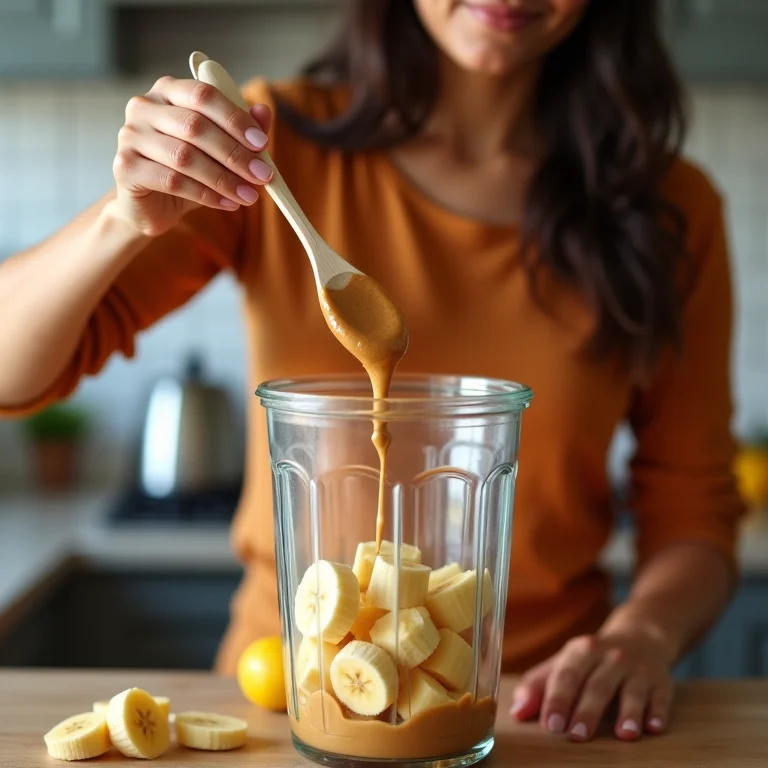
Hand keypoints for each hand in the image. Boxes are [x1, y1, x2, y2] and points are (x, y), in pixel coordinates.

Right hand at [111, 76, 274, 235]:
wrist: (151, 205)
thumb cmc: (187, 171)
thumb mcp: (218, 151)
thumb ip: (240, 130)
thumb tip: (263, 112)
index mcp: (168, 91)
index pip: (204, 94)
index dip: (235, 118)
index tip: (262, 143)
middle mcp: (144, 106)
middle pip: (195, 126)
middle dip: (234, 153)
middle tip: (262, 175)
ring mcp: (130, 136)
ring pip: (185, 157)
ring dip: (224, 179)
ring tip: (249, 195)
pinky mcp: (125, 167)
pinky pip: (172, 181)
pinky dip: (206, 195)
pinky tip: (227, 204)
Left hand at [511, 631, 674, 741]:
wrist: (639, 636)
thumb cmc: (593, 659)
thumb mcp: (565, 663)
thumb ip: (539, 686)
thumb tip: (517, 713)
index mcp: (581, 650)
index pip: (566, 676)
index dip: (557, 700)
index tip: (551, 725)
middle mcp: (610, 657)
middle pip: (597, 685)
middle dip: (587, 711)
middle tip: (577, 736)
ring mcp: (637, 669)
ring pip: (631, 690)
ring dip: (628, 712)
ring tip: (624, 735)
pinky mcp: (661, 681)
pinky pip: (660, 696)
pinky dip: (658, 712)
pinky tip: (654, 727)